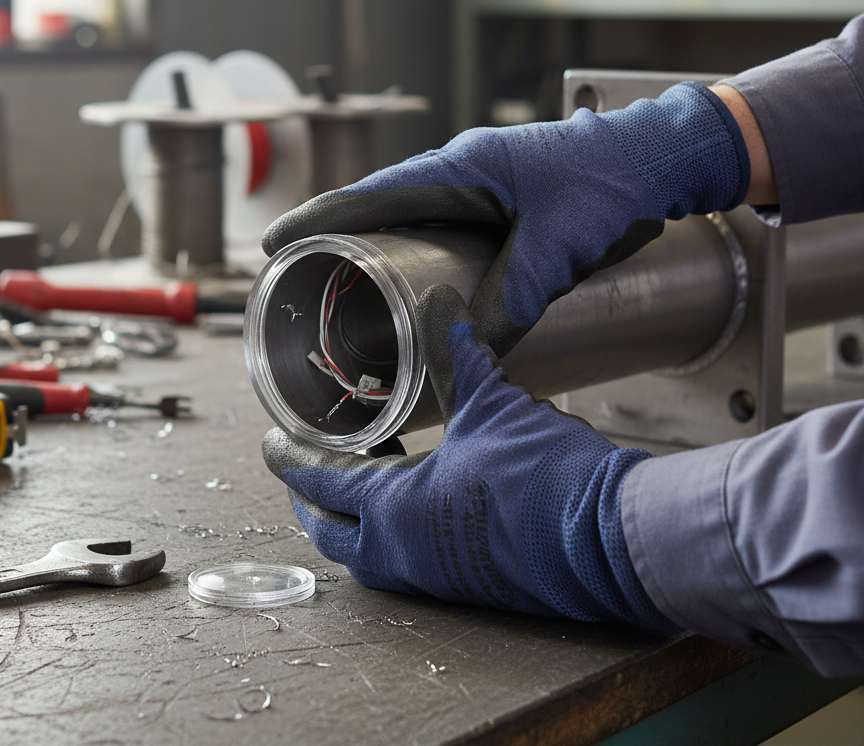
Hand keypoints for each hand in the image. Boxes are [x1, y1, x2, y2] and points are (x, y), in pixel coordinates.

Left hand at [262, 284, 674, 629]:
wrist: (613, 538)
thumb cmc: (544, 474)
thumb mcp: (492, 404)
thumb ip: (457, 355)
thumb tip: (439, 302)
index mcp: (394, 509)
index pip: (321, 484)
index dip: (292, 460)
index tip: (273, 446)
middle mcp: (405, 552)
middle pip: (334, 534)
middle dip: (313, 502)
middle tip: (306, 471)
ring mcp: (439, 576)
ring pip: (372, 554)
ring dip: (354, 520)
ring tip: (364, 477)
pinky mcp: (473, 584)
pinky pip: (412, 560)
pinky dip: (396, 530)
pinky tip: (424, 497)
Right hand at [263, 82, 749, 355]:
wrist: (660, 156)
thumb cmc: (612, 182)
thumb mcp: (557, 246)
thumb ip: (514, 299)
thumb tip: (473, 351)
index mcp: (461, 167)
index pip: (371, 194)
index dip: (319, 219)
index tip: (276, 241)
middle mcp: (461, 168)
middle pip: (379, 202)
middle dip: (335, 232)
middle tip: (299, 267)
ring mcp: (479, 180)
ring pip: (408, 211)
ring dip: (372, 238)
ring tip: (342, 276)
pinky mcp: (500, 195)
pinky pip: (439, 219)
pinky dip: (413, 242)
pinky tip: (412, 272)